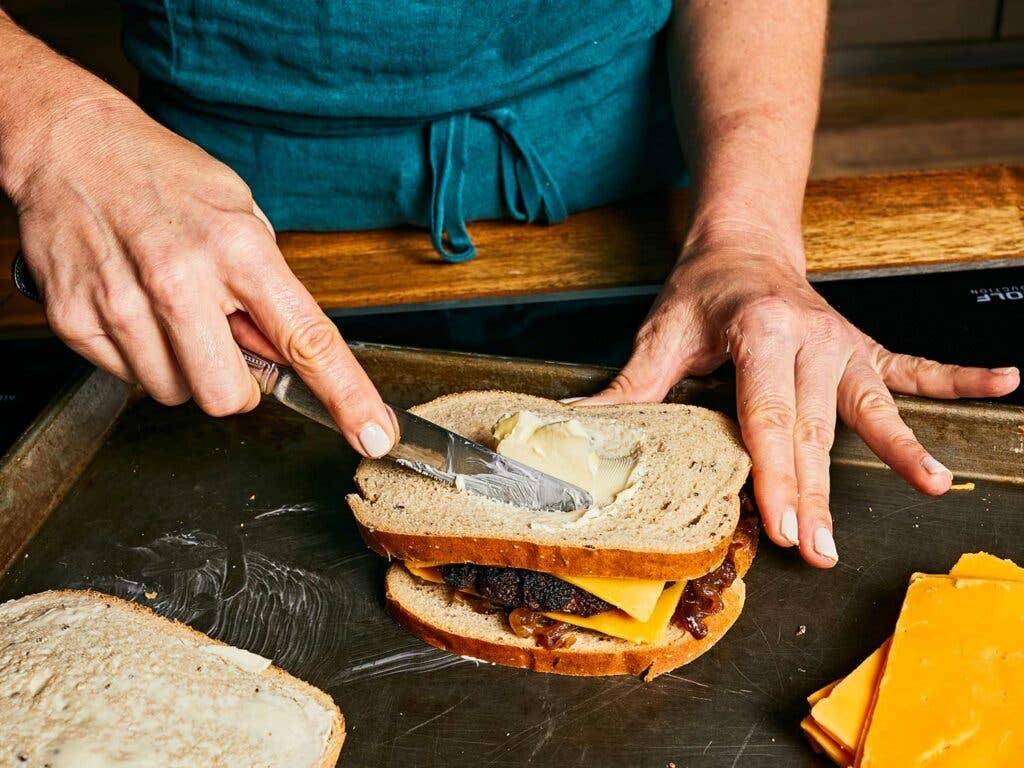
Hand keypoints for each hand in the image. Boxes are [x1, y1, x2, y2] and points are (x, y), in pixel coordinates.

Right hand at [7, 87, 395, 456]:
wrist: (71, 144)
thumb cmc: (164, 177)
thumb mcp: (242, 212)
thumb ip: (271, 286)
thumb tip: (289, 352)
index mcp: (238, 250)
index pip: (307, 342)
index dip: (347, 397)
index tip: (375, 436)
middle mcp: (180, 280)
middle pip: (228, 397)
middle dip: (236, 384)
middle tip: (225, 344)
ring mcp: (123, 304)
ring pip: (175, 394)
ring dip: (185, 369)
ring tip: (171, 311)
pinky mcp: (76, 320)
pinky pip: (128, 379)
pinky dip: (141, 357)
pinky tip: (136, 308)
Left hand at [579, 225, 1019, 566]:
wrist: (743, 243)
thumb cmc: (701, 293)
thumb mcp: (661, 334)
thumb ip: (632, 385)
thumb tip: (582, 424)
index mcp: (759, 333)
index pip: (767, 417)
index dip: (774, 476)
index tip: (781, 527)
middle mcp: (809, 336)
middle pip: (816, 428)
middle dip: (816, 494)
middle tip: (820, 551)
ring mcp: (842, 342)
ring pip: (864, 409)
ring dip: (894, 453)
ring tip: (928, 486)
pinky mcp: (861, 347)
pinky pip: (914, 366)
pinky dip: (958, 378)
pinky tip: (1006, 383)